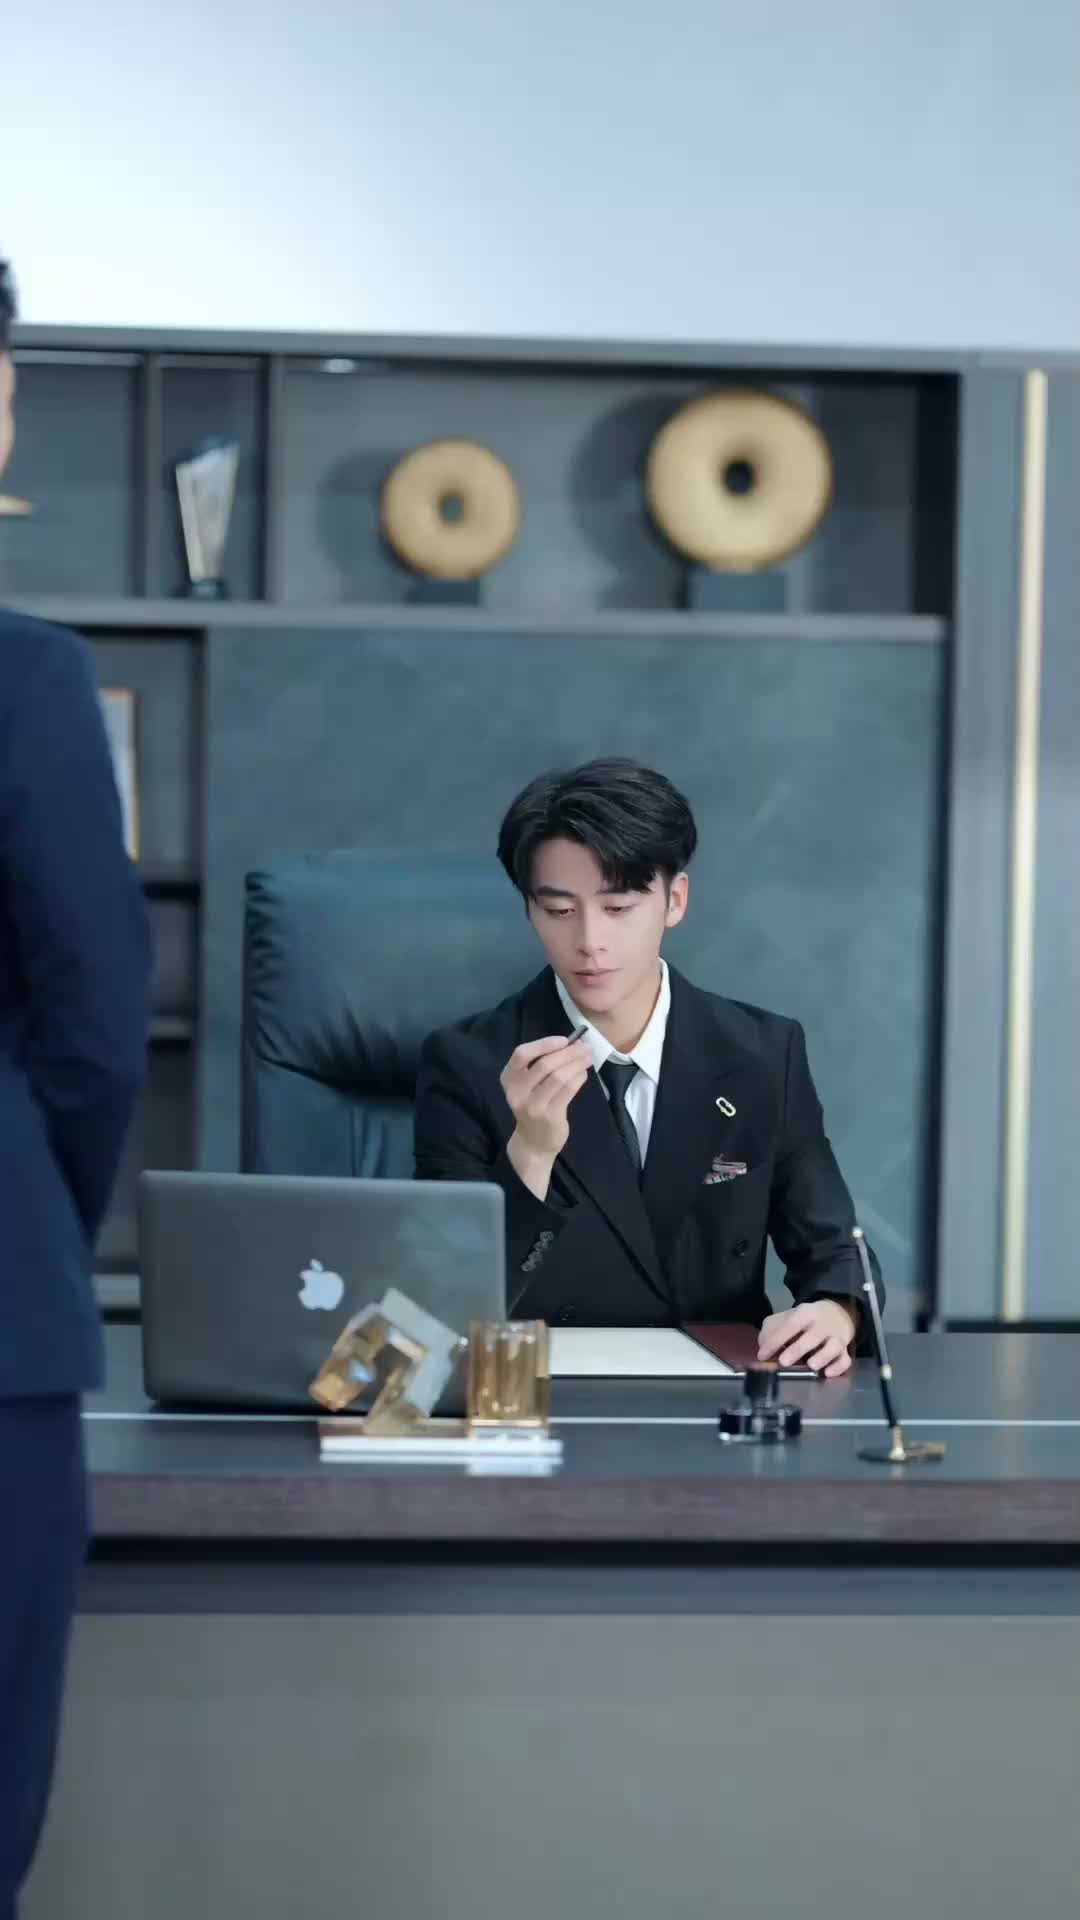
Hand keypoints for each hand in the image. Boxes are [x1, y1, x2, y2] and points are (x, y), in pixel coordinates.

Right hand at [501, 1034, 591, 1161]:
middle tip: (585, 1047)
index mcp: (509, 1079)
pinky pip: (568, 1091)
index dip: (544, 1044)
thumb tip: (573, 1043)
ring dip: (577, 1064)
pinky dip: (578, 1078)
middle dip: (568, 1052)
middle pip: (544, 1064)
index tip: (565, 1040)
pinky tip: (584, 1073)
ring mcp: (533, 1106)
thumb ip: (543, 1065)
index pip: (521, 1054)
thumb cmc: (534, 1106)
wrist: (533, 1142)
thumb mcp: (528, 1086)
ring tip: (588, 1058)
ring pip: (558, 1077)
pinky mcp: (550, 1116)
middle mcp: (517, 1092)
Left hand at [757, 1299, 855, 1378]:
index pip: (790, 1325)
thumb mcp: (786, 1318)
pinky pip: (845, 1360)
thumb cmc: (805, 1321)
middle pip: (812, 1335)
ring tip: (811, 1366)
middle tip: (784, 1362)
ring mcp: (836, 1337)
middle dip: (798, 1349)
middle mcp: (822, 1324)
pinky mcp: (845, 1350)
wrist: (835, 1313)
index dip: (775, 1340)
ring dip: (823, 1357)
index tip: (762, 1356)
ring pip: (833, 1346)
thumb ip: (772, 1330)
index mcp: (805, 1313)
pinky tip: (828, 1374)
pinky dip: (838, 1367)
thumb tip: (764, 1347)